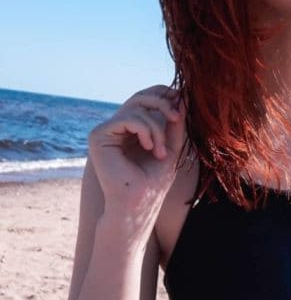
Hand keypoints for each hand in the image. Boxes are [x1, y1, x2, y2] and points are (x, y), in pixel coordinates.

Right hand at [88, 85, 186, 205]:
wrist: (138, 204)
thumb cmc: (154, 181)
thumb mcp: (171, 145)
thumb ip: (175, 122)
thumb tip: (183, 96)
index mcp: (133, 129)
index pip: (148, 98)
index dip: (166, 95)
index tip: (182, 107)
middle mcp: (118, 127)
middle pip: (142, 96)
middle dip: (164, 104)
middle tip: (177, 119)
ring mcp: (107, 130)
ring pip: (137, 107)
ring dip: (156, 128)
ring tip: (160, 152)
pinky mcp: (99, 135)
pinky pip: (128, 118)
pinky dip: (144, 129)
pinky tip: (149, 147)